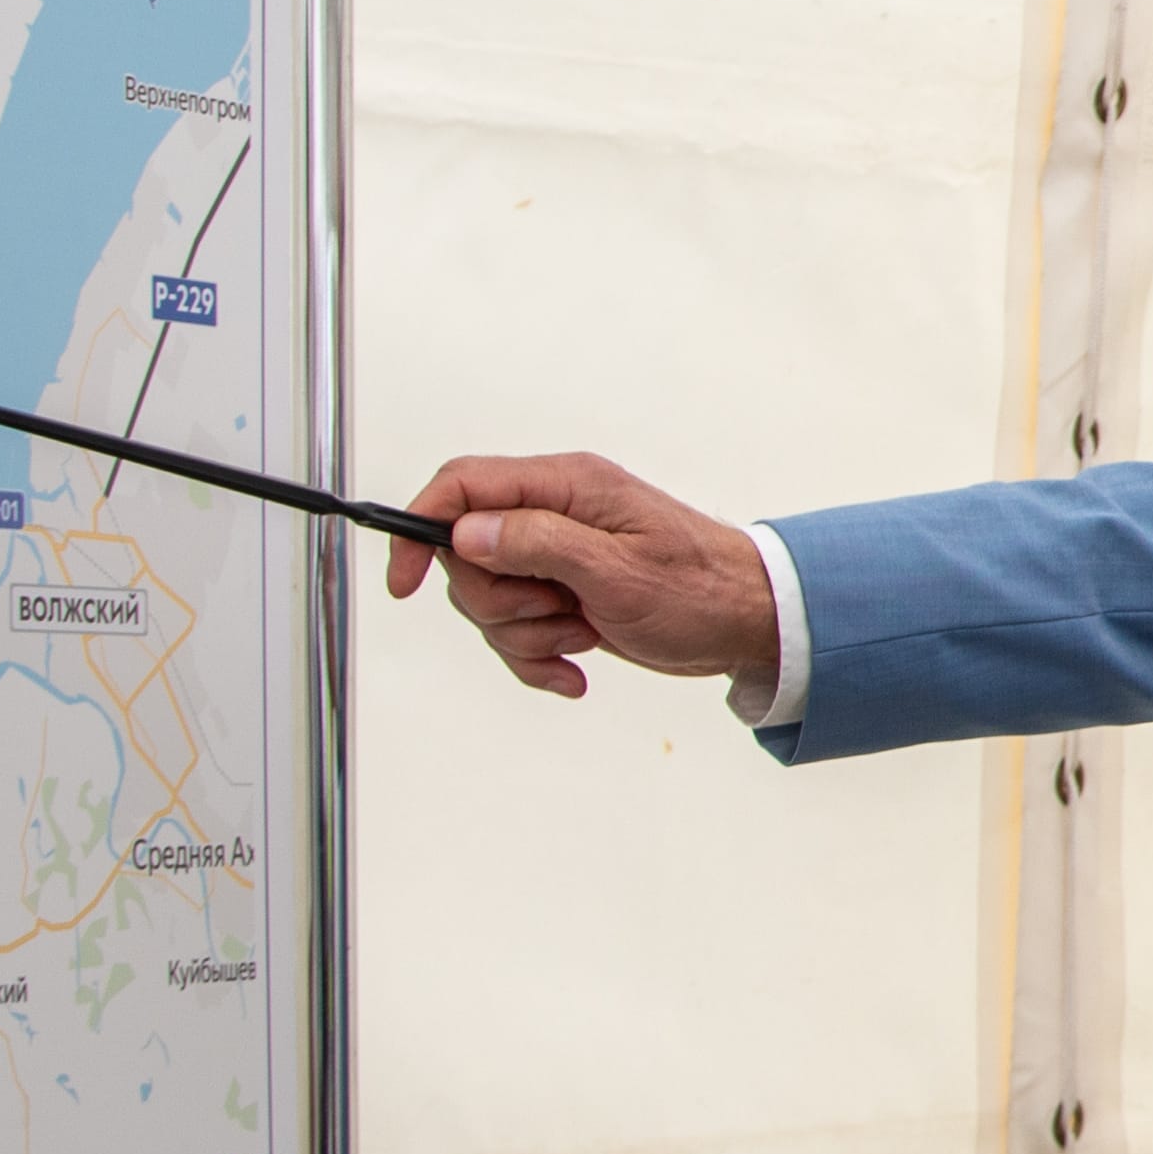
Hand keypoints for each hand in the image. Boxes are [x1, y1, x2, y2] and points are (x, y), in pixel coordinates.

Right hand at [388, 452, 779, 699]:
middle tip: (556, 612)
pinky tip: (579, 667)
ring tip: (584, 633)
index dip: (421, 528)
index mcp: (564, 487)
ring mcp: (557, 558)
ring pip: (490, 602)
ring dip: (527, 636)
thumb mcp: (616, 569)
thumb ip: (537, 543)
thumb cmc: (700, 589)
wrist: (747, 625)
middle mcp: (554, 515)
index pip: (462, 485)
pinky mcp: (564, 597)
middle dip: (500, 603)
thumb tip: (467, 531)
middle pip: (467, 557)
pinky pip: (519, 633)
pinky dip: (540, 659)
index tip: (406, 582)